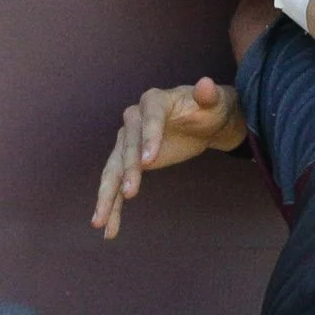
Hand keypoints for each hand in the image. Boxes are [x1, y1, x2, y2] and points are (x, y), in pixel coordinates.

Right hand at [92, 77, 244, 238]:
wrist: (204, 120)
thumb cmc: (209, 107)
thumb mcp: (214, 101)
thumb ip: (209, 95)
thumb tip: (207, 85)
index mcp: (153, 102)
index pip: (148, 119)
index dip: (148, 139)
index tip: (149, 161)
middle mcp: (134, 120)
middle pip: (126, 147)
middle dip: (128, 171)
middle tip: (131, 194)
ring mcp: (128, 143)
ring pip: (114, 170)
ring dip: (107, 196)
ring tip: (100, 222)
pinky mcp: (130, 162)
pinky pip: (118, 185)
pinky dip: (113, 206)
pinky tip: (108, 229)